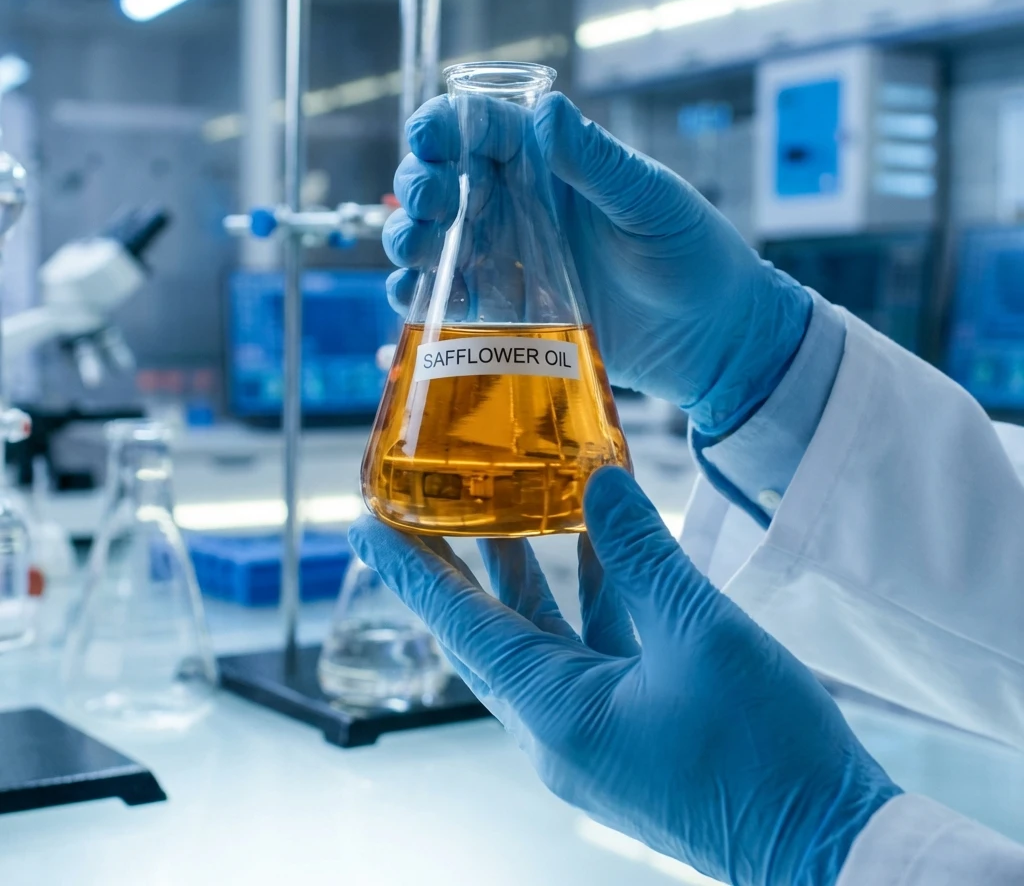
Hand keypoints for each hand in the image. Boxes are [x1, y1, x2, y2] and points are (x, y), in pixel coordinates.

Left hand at [348, 467, 899, 885]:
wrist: (831, 846)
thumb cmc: (765, 752)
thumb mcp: (701, 631)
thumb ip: (645, 552)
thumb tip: (602, 482)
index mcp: (555, 713)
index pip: (459, 626)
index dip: (410, 569)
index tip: (367, 524)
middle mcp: (558, 729)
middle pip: (490, 630)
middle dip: (462, 563)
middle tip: (433, 503)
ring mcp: (594, 734)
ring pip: (543, 638)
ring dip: (533, 574)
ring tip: (516, 505)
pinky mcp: (631, 733)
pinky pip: (593, 654)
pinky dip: (593, 601)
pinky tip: (607, 550)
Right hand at [386, 92, 810, 433]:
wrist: (712, 338)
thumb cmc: (693, 254)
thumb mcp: (650, 200)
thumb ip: (597, 162)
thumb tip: (549, 111)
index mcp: (549, 163)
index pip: (481, 129)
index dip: (444, 127)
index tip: (429, 141)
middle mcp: (520, 207)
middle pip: (443, 184)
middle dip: (420, 187)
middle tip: (432, 205)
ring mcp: (509, 261)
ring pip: (435, 243)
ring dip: (411, 243)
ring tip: (420, 254)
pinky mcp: (508, 313)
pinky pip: (449, 303)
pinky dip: (421, 302)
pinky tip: (417, 304)